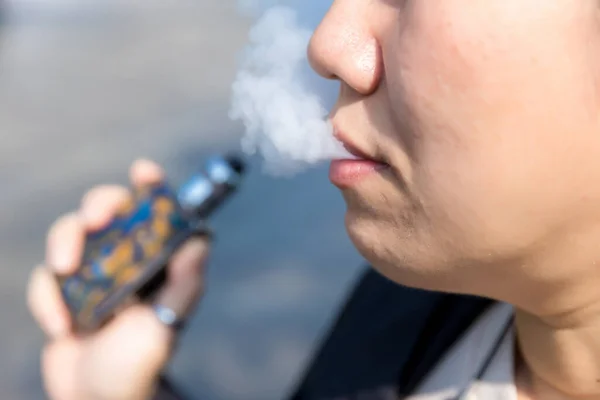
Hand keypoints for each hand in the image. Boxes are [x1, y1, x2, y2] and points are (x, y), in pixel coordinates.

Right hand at [27, 160, 209, 399]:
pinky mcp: (63, 292)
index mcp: (157, 260)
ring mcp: (92, 273)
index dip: (152, 186)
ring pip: (70, 233)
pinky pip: (45, 277)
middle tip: (95, 220)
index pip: (157, 212)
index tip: (144, 171)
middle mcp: (126, 259)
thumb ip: (185, 282)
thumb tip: (202, 238)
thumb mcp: (168, 323)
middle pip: (108, 209)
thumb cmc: (141, 362)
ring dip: (65, 246)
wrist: (98, 398)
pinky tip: (63, 327)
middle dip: (99, 206)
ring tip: (66, 273)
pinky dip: (46, 297)